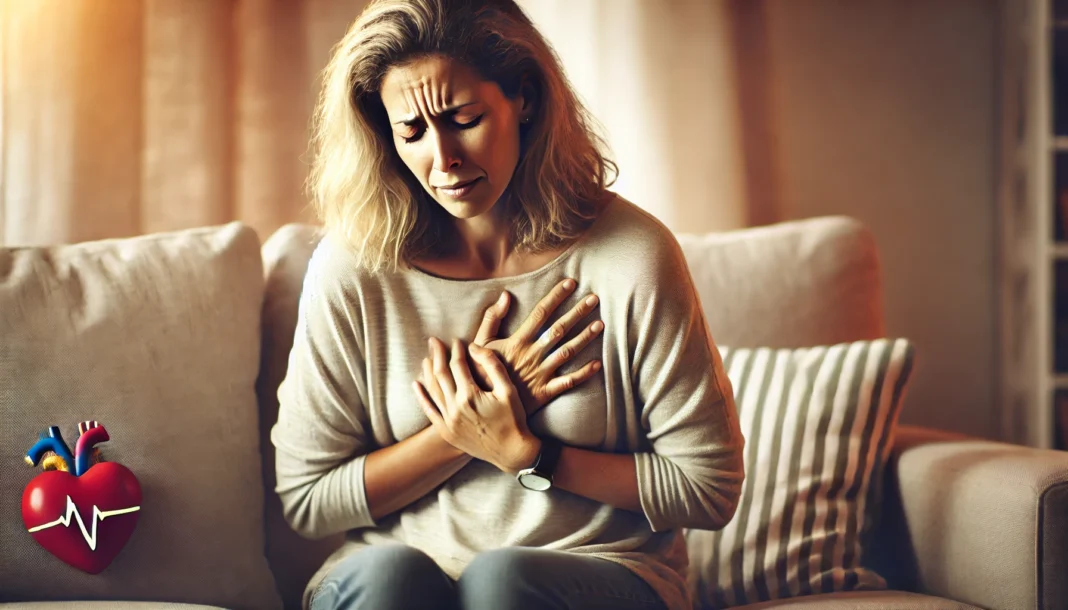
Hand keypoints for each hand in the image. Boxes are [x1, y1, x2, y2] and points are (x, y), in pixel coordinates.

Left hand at [414, 338, 540, 473]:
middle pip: (440, 374)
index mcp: (470, 395)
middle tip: (434, 341)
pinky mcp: (446, 431)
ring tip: (427, 358)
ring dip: (428, 372)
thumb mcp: (508, 389)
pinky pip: (429, 411)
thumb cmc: (514, 420)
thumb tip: (473, 346)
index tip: (457, 341)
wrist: (511, 453)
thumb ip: (491, 364)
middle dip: (437, 355)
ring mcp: (448, 421)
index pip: (458, 365)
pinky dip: (422, 396)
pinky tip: (416, 384)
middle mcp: (455, 408)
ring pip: (432, 390)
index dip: (456, 350)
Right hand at [473, 279, 603, 414]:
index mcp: (518, 341)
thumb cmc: (480, 372)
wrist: (482, 406)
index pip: (540, 313)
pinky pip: (568, 382)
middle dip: (577, 313)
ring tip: (600, 324)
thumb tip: (505, 296)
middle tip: (594, 299)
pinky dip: (583, 373)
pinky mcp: (545, 392)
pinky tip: (597, 363)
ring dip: (584, 338)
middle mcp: (532, 354)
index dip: (556, 296)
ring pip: (567, 352)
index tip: (571, 283)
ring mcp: (540, 373)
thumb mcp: (480, 342)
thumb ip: (491, 318)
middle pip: (558, 329)